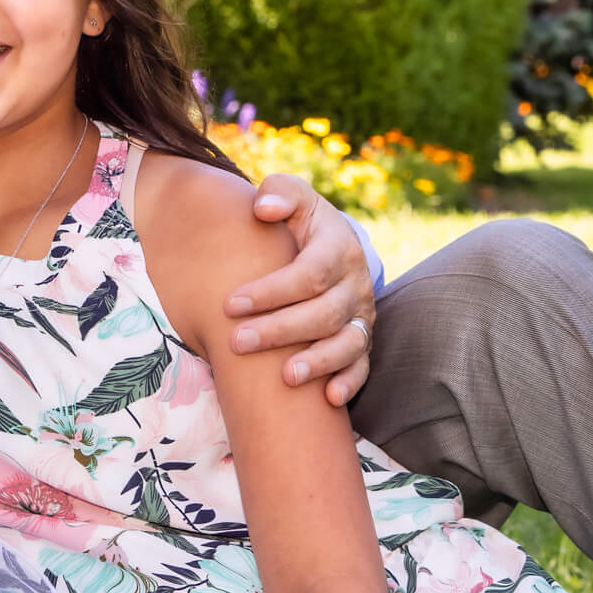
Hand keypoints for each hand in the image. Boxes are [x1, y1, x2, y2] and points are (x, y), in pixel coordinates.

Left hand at [228, 176, 376, 405]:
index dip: (271, 291)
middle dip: (280, 330)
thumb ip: (279, 193)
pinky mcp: (362, 338)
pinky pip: (362, 364)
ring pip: (347, 343)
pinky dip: (350, 382)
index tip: (230, 304)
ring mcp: (362, 314)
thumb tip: (263, 208)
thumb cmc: (296, 222)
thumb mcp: (291, 198)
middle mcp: (356, 283)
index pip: (310, 273)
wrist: (326, 244)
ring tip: (286, 377)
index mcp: (339, 247)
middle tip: (237, 342)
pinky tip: (330, 399)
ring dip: (318, 362)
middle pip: (324, 313)